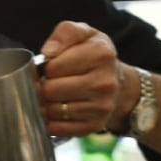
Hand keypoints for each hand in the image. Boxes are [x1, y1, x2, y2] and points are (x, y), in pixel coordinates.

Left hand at [38, 21, 130, 136]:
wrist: (117, 82)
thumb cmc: (93, 56)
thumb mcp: (84, 33)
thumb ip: (66, 32)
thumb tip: (48, 51)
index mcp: (101, 54)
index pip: (52, 67)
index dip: (45, 67)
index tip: (50, 67)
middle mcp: (104, 82)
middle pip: (50, 90)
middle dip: (43, 86)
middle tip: (49, 82)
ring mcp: (101, 106)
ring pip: (52, 110)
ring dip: (45, 104)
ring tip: (53, 96)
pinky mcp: (95, 125)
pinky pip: (58, 128)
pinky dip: (50, 122)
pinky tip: (56, 111)